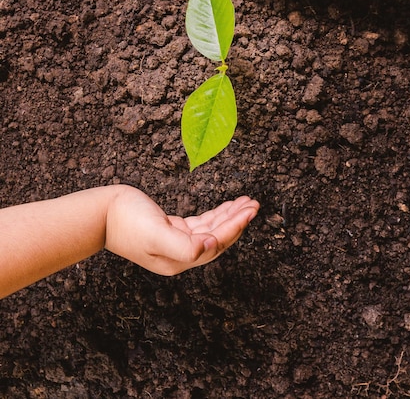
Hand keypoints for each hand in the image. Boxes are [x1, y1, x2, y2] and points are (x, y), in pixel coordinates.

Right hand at [105, 186, 259, 274]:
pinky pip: (201, 223)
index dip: (234, 227)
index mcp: (178, 261)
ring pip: (211, 230)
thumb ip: (183, 245)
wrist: (102, 212)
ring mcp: (176, 242)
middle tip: (254, 204)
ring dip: (229, 215)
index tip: (248, 211)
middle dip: (237, 221)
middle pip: (217, 239)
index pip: (215, 245)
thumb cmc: (126, 220)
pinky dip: (215, 214)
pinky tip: (227, 206)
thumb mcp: (155, 234)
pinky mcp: (172, 229)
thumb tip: (209, 248)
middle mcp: (180, 255)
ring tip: (246, 202)